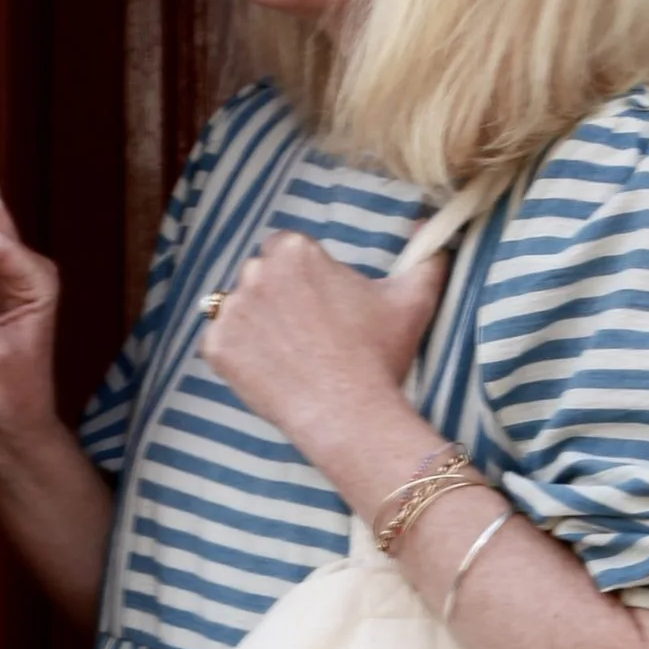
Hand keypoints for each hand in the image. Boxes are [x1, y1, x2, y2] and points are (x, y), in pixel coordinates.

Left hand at [202, 230, 446, 460]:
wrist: (349, 414)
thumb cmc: (379, 355)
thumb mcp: (412, 299)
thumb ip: (425, 259)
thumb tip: (432, 234)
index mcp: (296, 250)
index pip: (285, 250)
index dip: (300, 279)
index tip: (316, 306)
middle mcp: (256, 270)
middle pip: (258, 276)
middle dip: (274, 299)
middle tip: (304, 335)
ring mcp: (231, 309)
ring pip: (235, 309)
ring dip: (253, 326)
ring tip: (285, 356)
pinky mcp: (215, 347)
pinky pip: (218, 343)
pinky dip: (235, 357)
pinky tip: (266, 372)